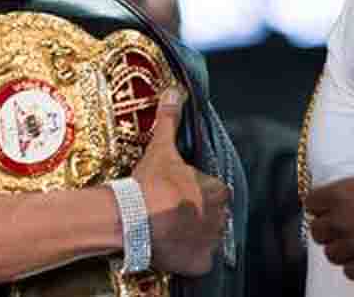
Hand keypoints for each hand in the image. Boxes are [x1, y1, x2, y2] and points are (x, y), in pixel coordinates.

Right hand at [133, 87, 228, 275]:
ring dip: (195, 233)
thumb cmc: (151, 183)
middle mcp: (220, 217)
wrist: (133, 218)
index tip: (182, 191)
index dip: (200, 190)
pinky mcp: (199, 263)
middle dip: (199, 213)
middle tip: (174, 211)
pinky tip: (172, 247)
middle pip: (214, 214)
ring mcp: (211, 242)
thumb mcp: (162, 149)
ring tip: (171, 229)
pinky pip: (199, 261)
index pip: (217, 190)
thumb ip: (170, 120)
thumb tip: (174, 91)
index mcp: (217, 190)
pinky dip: (189, 256)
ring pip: (208, 237)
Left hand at [306, 160, 353, 279]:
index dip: (321, 204)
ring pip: (332, 255)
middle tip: (341, 225)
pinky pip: (352, 271)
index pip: (311, 203)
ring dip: (342, 248)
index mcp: (342, 193)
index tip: (328, 205)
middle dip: (328, 228)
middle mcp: (344, 221)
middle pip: (317, 232)